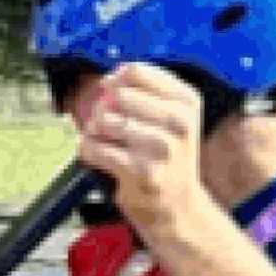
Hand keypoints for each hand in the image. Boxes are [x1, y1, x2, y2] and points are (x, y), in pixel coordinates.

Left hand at [69, 63, 209, 240]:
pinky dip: (87, 150)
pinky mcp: (141, 171)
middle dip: (104, 107)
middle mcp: (180, 123)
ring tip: (108, 142)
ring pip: (104, 120)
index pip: (137, 72)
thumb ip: (142, 90)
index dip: (114, 78)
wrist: (178, 203)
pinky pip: (94, 147)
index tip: (110, 89)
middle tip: (110, 125)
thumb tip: (110, 77)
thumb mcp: (169, 116)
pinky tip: (99, 156)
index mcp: (187, 102)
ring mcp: (161, 147)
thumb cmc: (165, 152)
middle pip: (117, 94)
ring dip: (95, 130)